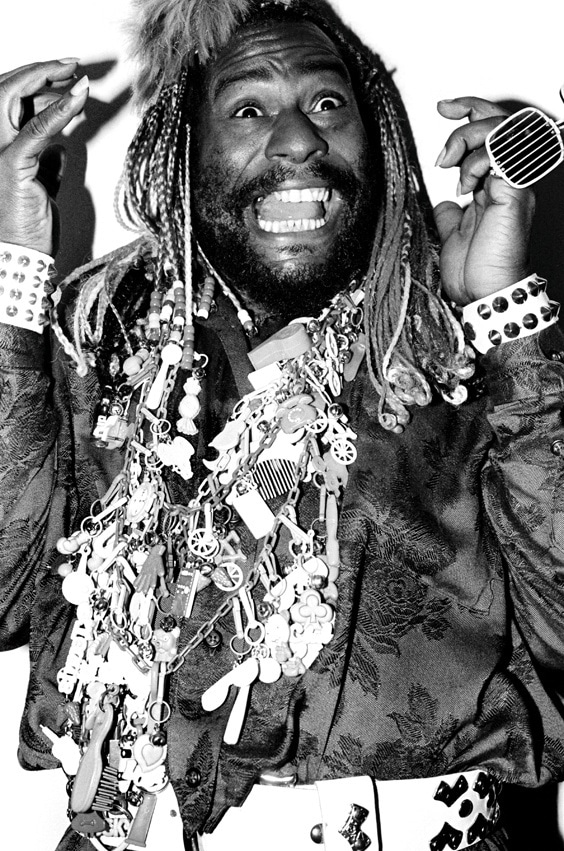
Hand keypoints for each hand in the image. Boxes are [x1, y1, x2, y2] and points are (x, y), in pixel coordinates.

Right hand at [0, 59, 88, 255]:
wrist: (21, 255)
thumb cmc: (29, 228)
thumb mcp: (42, 189)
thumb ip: (47, 165)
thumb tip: (61, 149)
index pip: (10, 101)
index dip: (36, 81)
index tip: (65, 74)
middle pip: (8, 90)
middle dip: (41, 71)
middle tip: (72, 65)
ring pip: (14, 99)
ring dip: (48, 82)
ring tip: (78, 78)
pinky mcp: (11, 165)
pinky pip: (36, 130)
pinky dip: (58, 110)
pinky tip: (77, 97)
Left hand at [433, 97, 534, 305]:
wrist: (483, 294)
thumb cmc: (474, 273)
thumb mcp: (452, 234)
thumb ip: (450, 214)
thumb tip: (444, 202)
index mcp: (495, 186)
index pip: (491, 133)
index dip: (470, 112)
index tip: (443, 109)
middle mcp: (508, 180)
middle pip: (501, 121)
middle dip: (469, 109)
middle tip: (443, 115)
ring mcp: (513, 184)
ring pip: (503, 130)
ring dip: (468, 136)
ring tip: (448, 162)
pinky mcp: (514, 191)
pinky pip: (502, 153)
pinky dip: (476, 159)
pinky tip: (463, 183)